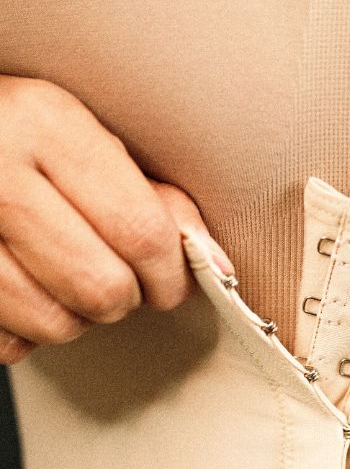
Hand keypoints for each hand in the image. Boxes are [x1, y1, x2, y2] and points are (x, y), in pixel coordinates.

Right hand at [0, 75, 233, 363]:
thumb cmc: (14, 138)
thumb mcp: (80, 138)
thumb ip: (148, 194)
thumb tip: (210, 260)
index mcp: (45, 124)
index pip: (141, 232)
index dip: (172, 273)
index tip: (175, 279)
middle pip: (103, 288)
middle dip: (125, 296)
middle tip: (116, 276)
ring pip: (57, 324)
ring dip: (74, 316)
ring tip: (61, 276)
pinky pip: (11, 344)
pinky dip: (23, 331)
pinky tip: (19, 286)